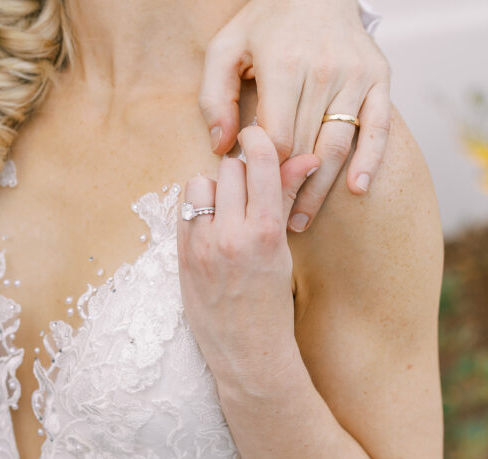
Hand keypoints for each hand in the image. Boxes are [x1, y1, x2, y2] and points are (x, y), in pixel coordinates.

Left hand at [177, 126, 318, 389]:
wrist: (248, 354)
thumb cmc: (274, 302)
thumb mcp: (285, 249)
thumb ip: (286, 198)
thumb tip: (306, 156)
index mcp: (268, 232)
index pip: (260, 161)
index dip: (260, 140)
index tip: (259, 135)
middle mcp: (232, 235)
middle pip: (230, 167)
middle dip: (241, 171)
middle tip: (249, 188)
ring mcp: (202, 246)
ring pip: (201, 183)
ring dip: (214, 188)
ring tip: (227, 211)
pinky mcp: (182, 255)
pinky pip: (184, 208)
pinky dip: (197, 209)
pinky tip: (210, 226)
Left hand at [199, 0, 390, 231]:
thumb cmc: (261, 25)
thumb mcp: (224, 49)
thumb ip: (213, 96)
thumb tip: (222, 146)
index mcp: (283, 64)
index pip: (276, 136)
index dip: (262, 168)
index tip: (249, 189)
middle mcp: (324, 70)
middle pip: (306, 146)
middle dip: (287, 187)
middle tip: (271, 222)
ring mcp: (355, 75)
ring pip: (338, 143)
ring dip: (321, 186)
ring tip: (300, 218)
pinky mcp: (379, 78)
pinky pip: (377, 127)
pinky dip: (369, 161)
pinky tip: (356, 189)